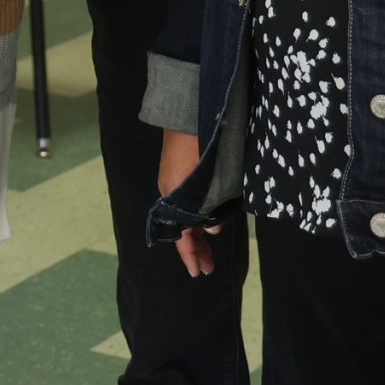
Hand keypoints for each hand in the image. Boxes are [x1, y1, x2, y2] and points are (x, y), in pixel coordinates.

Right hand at [158, 128, 221, 275]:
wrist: (189, 111)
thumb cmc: (202, 146)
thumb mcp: (210, 181)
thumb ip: (211, 209)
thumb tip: (213, 230)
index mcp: (175, 197)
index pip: (182, 236)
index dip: (191, 255)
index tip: (199, 273)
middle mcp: (171, 192)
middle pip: (182, 228)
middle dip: (195, 249)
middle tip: (208, 268)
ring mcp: (174, 181)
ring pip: (185, 215)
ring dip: (197, 233)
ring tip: (209, 248)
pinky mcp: (179, 171)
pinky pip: (186, 203)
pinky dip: (196, 217)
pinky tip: (209, 220)